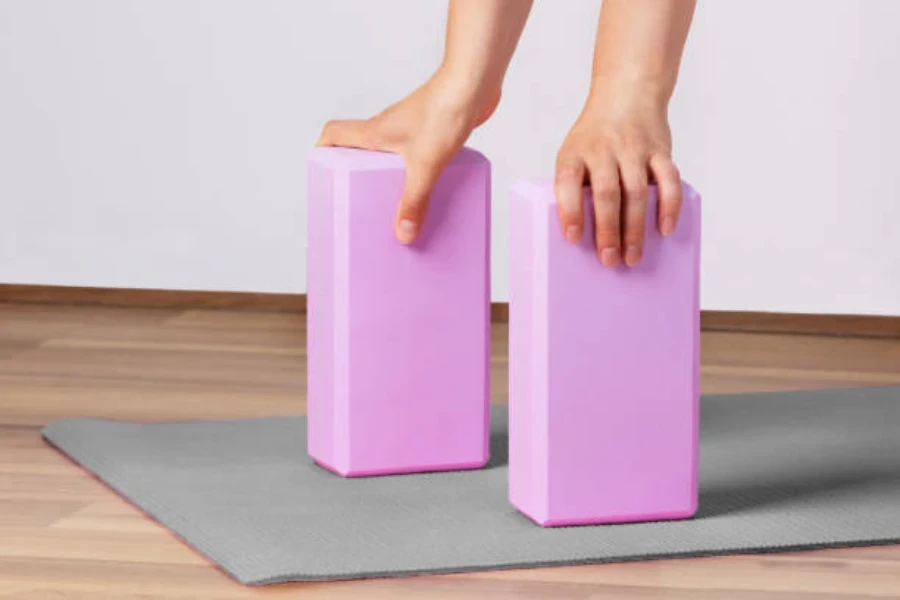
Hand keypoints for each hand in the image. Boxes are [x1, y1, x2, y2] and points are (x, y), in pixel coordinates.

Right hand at [317, 71, 498, 243]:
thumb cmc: (444, 111)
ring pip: (390, 153)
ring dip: (390, 175)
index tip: (324, 173)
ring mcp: (410, 127)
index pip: (333, 134)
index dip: (323, 151)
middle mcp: (387, 127)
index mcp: (373, 132)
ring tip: (399, 202)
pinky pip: (416, 153)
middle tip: (364, 201)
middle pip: (360, 149)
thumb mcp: (425, 165)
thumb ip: (414, 201)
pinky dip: (417, 170)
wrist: (473, 84)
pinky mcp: (431, 129)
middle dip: (359, 174)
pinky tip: (433, 188)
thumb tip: (403, 234)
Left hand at [554, 85, 681, 267]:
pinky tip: (665, 229)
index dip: (570, 211)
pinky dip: (668, 206)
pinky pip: (668, 179)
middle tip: (609, 260)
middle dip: (608, 230)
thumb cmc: (595, 137)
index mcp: (575, 152)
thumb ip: (576, 186)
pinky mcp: (660, 149)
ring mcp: (633, 149)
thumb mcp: (574, 152)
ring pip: (636, 192)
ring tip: (632, 256)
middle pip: (606, 193)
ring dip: (635, 228)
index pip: (568, 182)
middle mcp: (603, 149)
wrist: (627, 92)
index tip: (573, 238)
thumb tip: (581, 236)